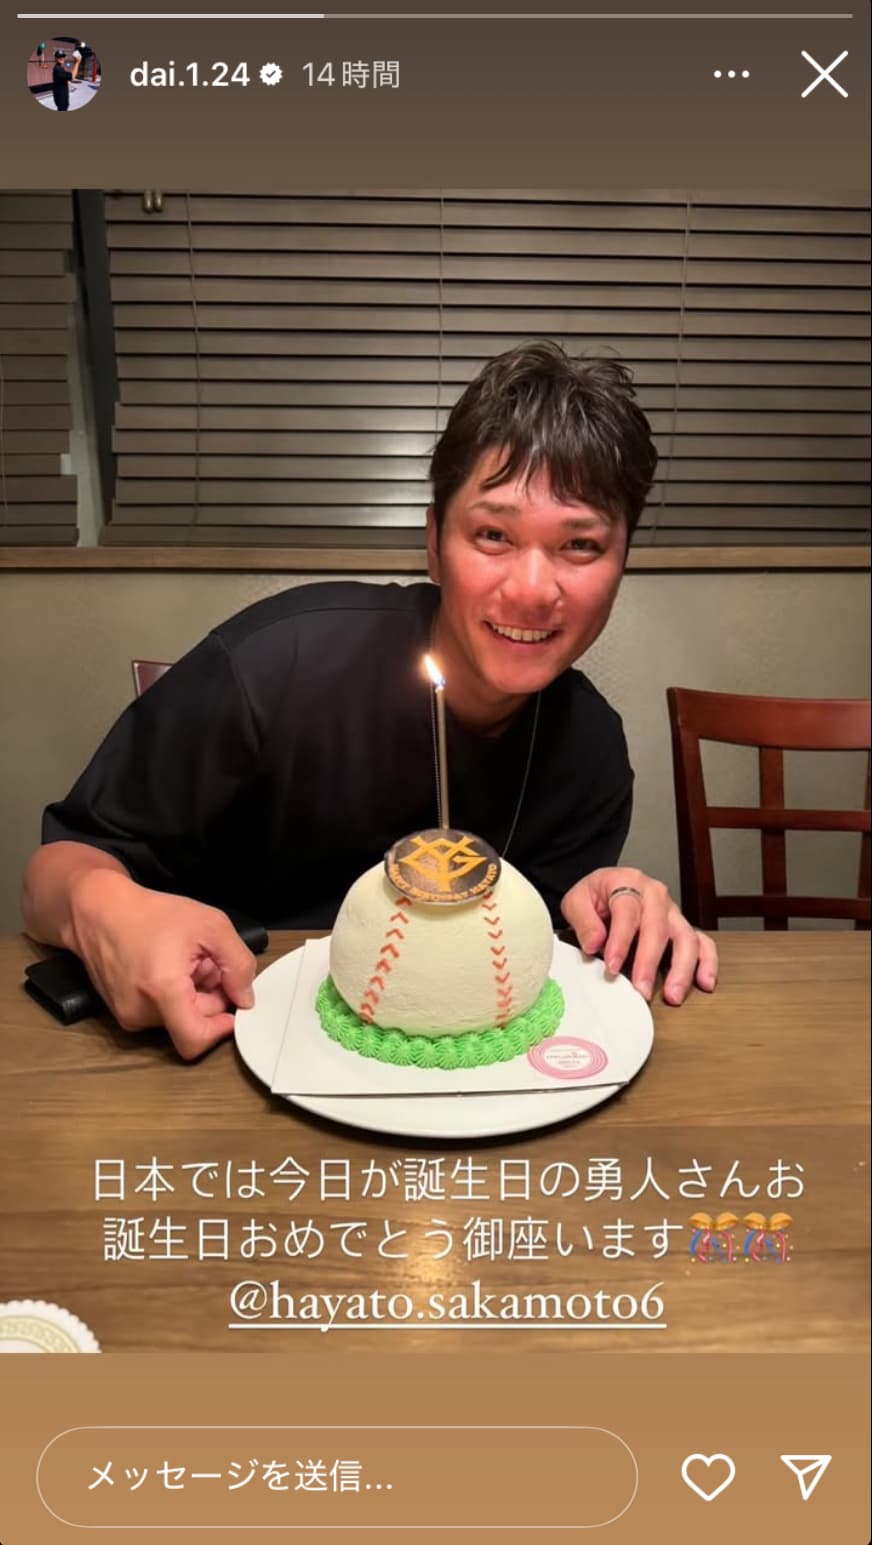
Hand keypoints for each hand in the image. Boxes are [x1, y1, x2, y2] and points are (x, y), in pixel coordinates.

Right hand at [69, 870, 256, 1058]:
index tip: (232, 1006)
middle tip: (208, 964)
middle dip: (210, 998)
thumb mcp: (210, 925)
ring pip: (178, 1017)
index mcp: (162, 991)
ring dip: (191, 995)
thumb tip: (246, 998)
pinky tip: (168, 968)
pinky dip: (172, 996)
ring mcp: (127, 1015)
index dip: (221, 1030)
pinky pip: (159, 1013)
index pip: (195, 1041)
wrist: (98, 910)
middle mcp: (140, 1011)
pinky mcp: (121, 1012)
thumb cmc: (151, 913)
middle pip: (193, 1024)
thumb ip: (237, 963)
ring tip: (185, 962)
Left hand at [561, 866, 717, 1004]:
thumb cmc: (594, 897)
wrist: (606, 890)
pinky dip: (707, 962)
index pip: (627, 911)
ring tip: (673, 996)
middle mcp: (655, 895)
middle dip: (650, 961)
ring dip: (682, 968)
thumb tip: (594, 944)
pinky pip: (703, 943)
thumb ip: (583, 920)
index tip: (612, 967)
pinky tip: (704, 983)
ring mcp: (673, 912)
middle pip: (659, 927)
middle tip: (642, 989)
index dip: (620, 940)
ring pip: (686, 937)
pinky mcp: (682, 927)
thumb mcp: (576, 901)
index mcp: (627, 881)